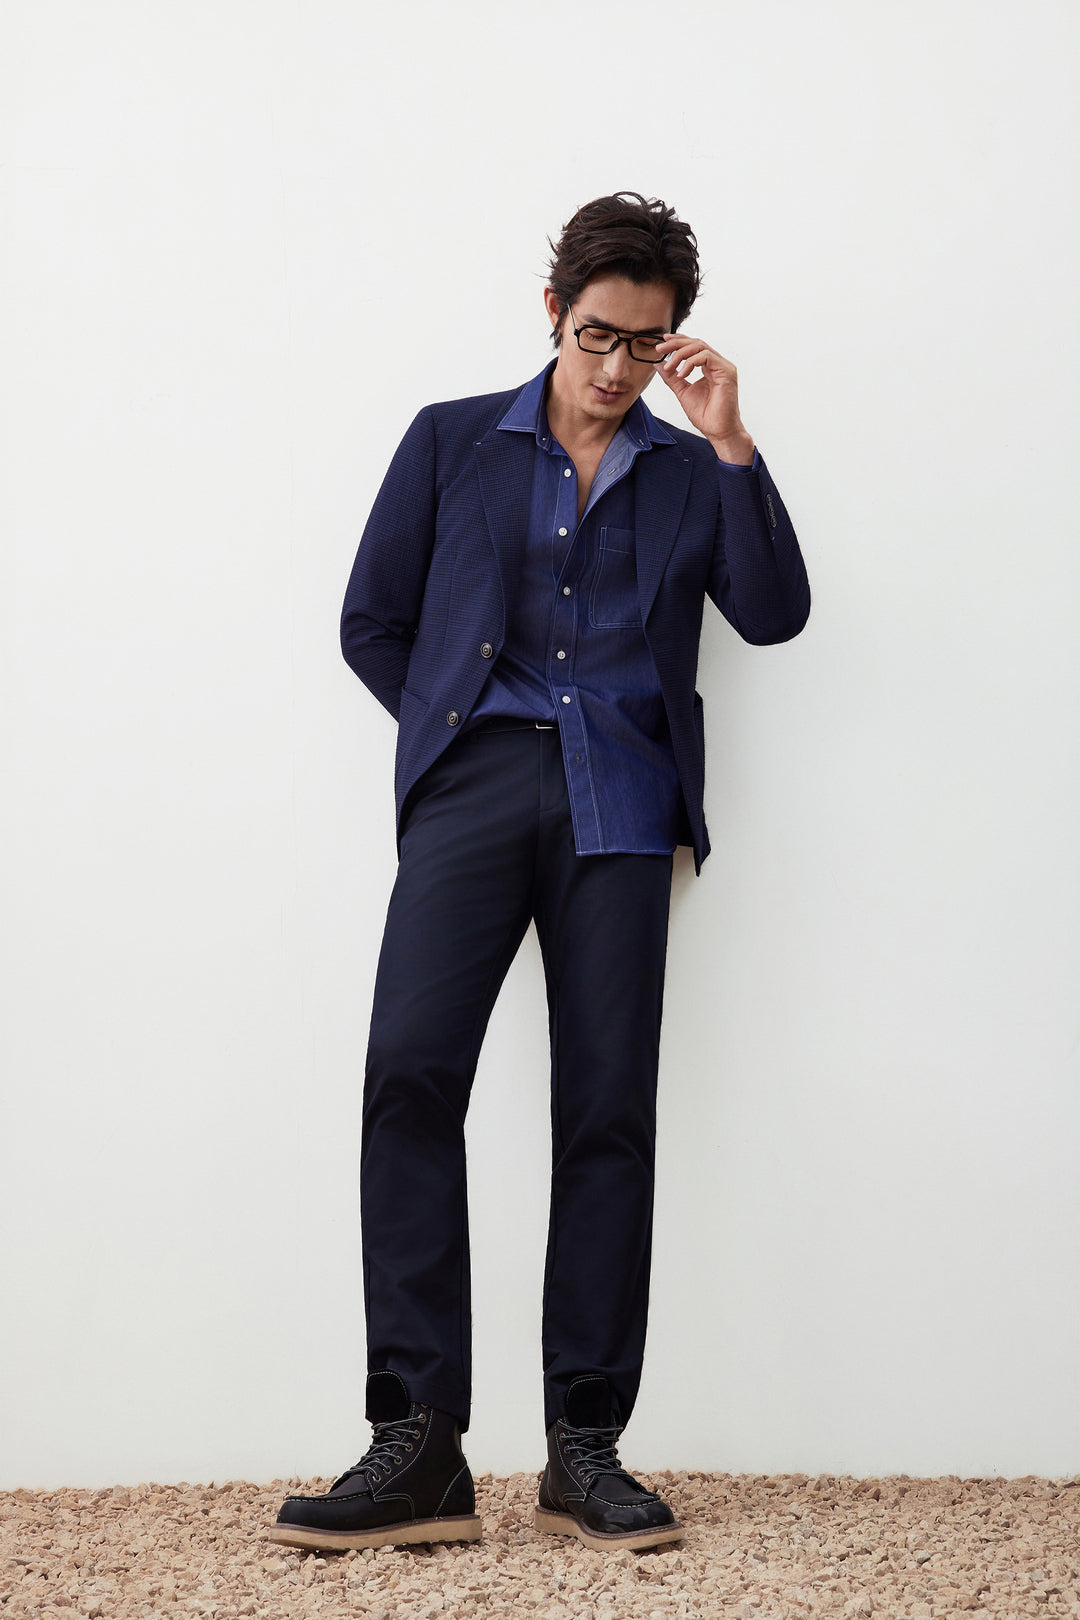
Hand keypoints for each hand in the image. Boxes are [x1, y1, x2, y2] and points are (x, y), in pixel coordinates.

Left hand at [655, 333, 753, 461]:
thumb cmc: (706, 416)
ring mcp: (723, 367)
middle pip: (696, 343)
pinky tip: (681, 374)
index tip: (662, 342)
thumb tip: (659, 365)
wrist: (718, 431)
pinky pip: (706, 357)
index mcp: (709, 367)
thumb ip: (672, 378)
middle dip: (676, 344)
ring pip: (701, 347)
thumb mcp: (683, 392)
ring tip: (669, 366)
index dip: (678, 341)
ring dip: (681, 353)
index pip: (694, 346)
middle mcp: (718, 364)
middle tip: (660, 349)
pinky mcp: (726, 372)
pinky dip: (690, 363)